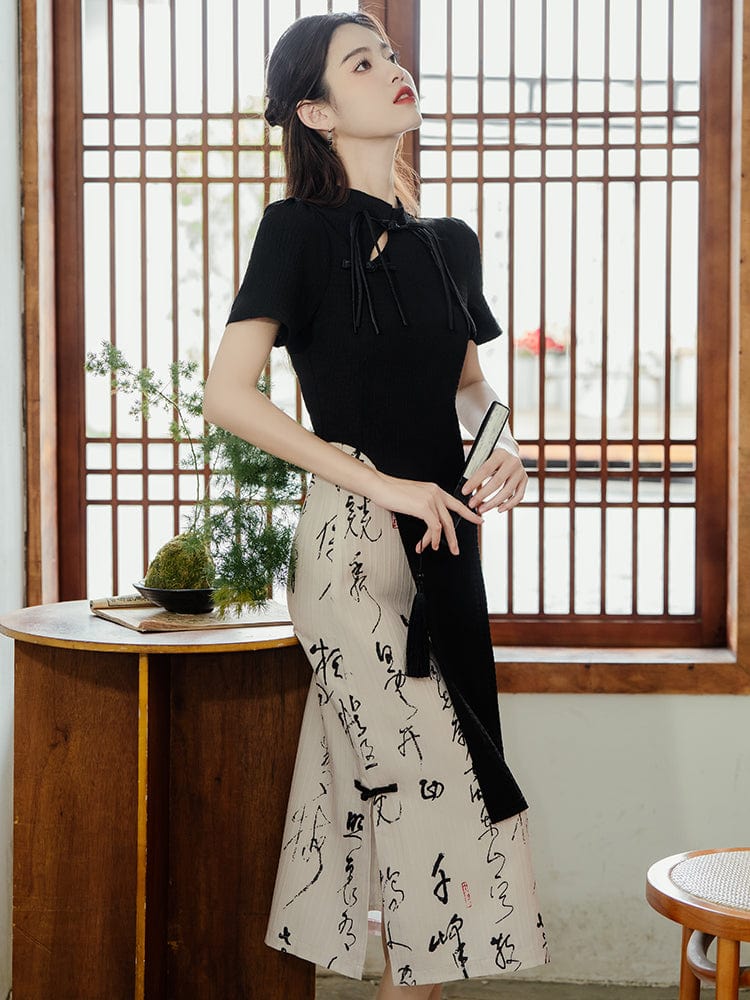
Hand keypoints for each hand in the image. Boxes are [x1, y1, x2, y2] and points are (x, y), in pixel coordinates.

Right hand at [368, 471, 483, 555]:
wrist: (380, 485)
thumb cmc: (392, 492)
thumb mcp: (413, 497)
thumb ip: (424, 506)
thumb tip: (429, 521)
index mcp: (435, 490)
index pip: (456, 503)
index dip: (469, 513)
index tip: (478, 519)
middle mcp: (435, 493)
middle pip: (452, 518)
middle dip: (454, 537)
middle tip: (456, 549)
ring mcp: (431, 499)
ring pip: (444, 525)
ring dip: (441, 541)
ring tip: (436, 549)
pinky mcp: (424, 506)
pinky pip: (434, 527)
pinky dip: (432, 538)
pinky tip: (429, 544)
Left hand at [461, 446, 526, 513]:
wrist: (508, 451)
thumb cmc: (490, 456)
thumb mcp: (482, 457)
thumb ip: (474, 469)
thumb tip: (465, 489)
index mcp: (500, 453)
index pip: (485, 469)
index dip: (474, 482)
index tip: (464, 492)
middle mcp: (513, 462)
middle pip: (497, 482)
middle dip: (482, 495)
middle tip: (471, 504)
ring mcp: (520, 472)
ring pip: (507, 492)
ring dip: (493, 503)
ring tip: (481, 509)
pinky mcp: (525, 480)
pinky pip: (518, 496)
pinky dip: (509, 505)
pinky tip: (498, 509)